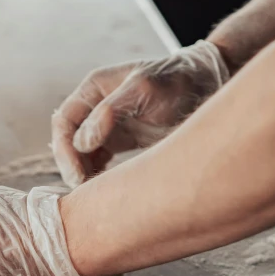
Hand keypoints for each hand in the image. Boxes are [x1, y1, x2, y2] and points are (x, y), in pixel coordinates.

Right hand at [51, 40, 228, 186]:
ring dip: (83, 173)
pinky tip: (105, 189)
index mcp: (95, 88)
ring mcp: (108, 126)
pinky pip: (99, 161)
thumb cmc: (179, 81)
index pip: (64, 121)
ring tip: (94, 194)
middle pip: (69, 141)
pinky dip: (97, 176)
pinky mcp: (122, 141)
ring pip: (82, 154)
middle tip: (82, 189)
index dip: (64, 149)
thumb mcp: (145, 90)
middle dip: (71, 166)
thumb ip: (110, 113)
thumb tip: (81, 142)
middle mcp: (96, 107)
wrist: (210, 84)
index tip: (75, 173)